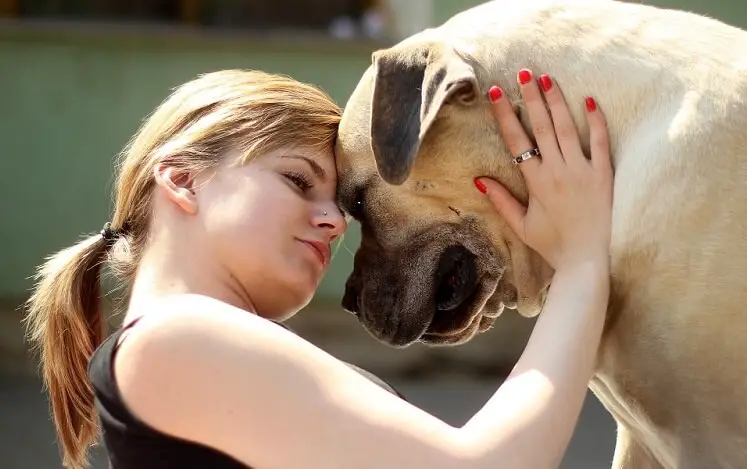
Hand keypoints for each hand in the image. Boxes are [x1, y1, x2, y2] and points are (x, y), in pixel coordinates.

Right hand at [476, 69, 613, 269]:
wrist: (587, 260)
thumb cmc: (552, 244)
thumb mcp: (521, 225)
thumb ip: (501, 201)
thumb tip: (480, 179)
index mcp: (536, 182)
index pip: (517, 141)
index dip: (505, 115)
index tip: (496, 93)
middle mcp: (558, 171)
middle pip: (542, 127)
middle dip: (531, 98)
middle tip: (524, 73)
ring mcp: (583, 171)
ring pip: (568, 128)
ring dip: (557, 102)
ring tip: (548, 79)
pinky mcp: (604, 175)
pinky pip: (601, 142)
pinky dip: (596, 121)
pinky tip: (590, 100)